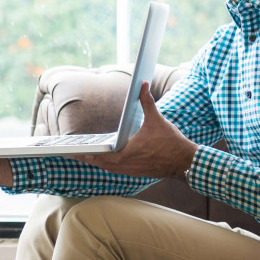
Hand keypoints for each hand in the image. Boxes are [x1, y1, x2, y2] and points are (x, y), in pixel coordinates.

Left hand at [74, 83, 198, 178]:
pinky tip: (106, 160)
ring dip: (98, 162)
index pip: (101, 155)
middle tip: (75, 153)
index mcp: (128, 152)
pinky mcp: (137, 173)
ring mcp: (132, 171)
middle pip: (101, 163)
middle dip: (88, 157)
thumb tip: (142, 85)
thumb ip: (147, 102)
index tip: (74, 151)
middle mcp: (127, 164)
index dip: (87, 153)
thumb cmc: (170, 141)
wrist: (184, 161)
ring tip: (87, 155)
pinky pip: (118, 171)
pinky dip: (109, 166)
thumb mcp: (157, 120)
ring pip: (109, 169)